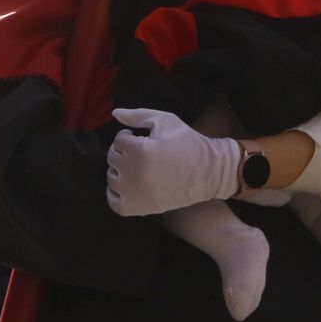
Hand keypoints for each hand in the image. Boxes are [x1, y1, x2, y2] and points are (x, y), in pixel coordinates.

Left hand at [106, 109, 241, 216]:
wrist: (208, 173)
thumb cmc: (188, 144)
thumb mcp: (166, 120)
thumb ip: (138, 115)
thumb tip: (115, 113)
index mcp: (141, 151)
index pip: (118, 140)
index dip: (130, 137)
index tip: (142, 139)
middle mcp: (134, 174)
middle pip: (113, 158)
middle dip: (125, 152)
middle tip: (142, 153)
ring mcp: (135, 194)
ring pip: (111, 178)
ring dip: (121, 170)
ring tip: (139, 168)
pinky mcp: (138, 208)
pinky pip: (113, 200)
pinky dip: (117, 192)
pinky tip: (131, 184)